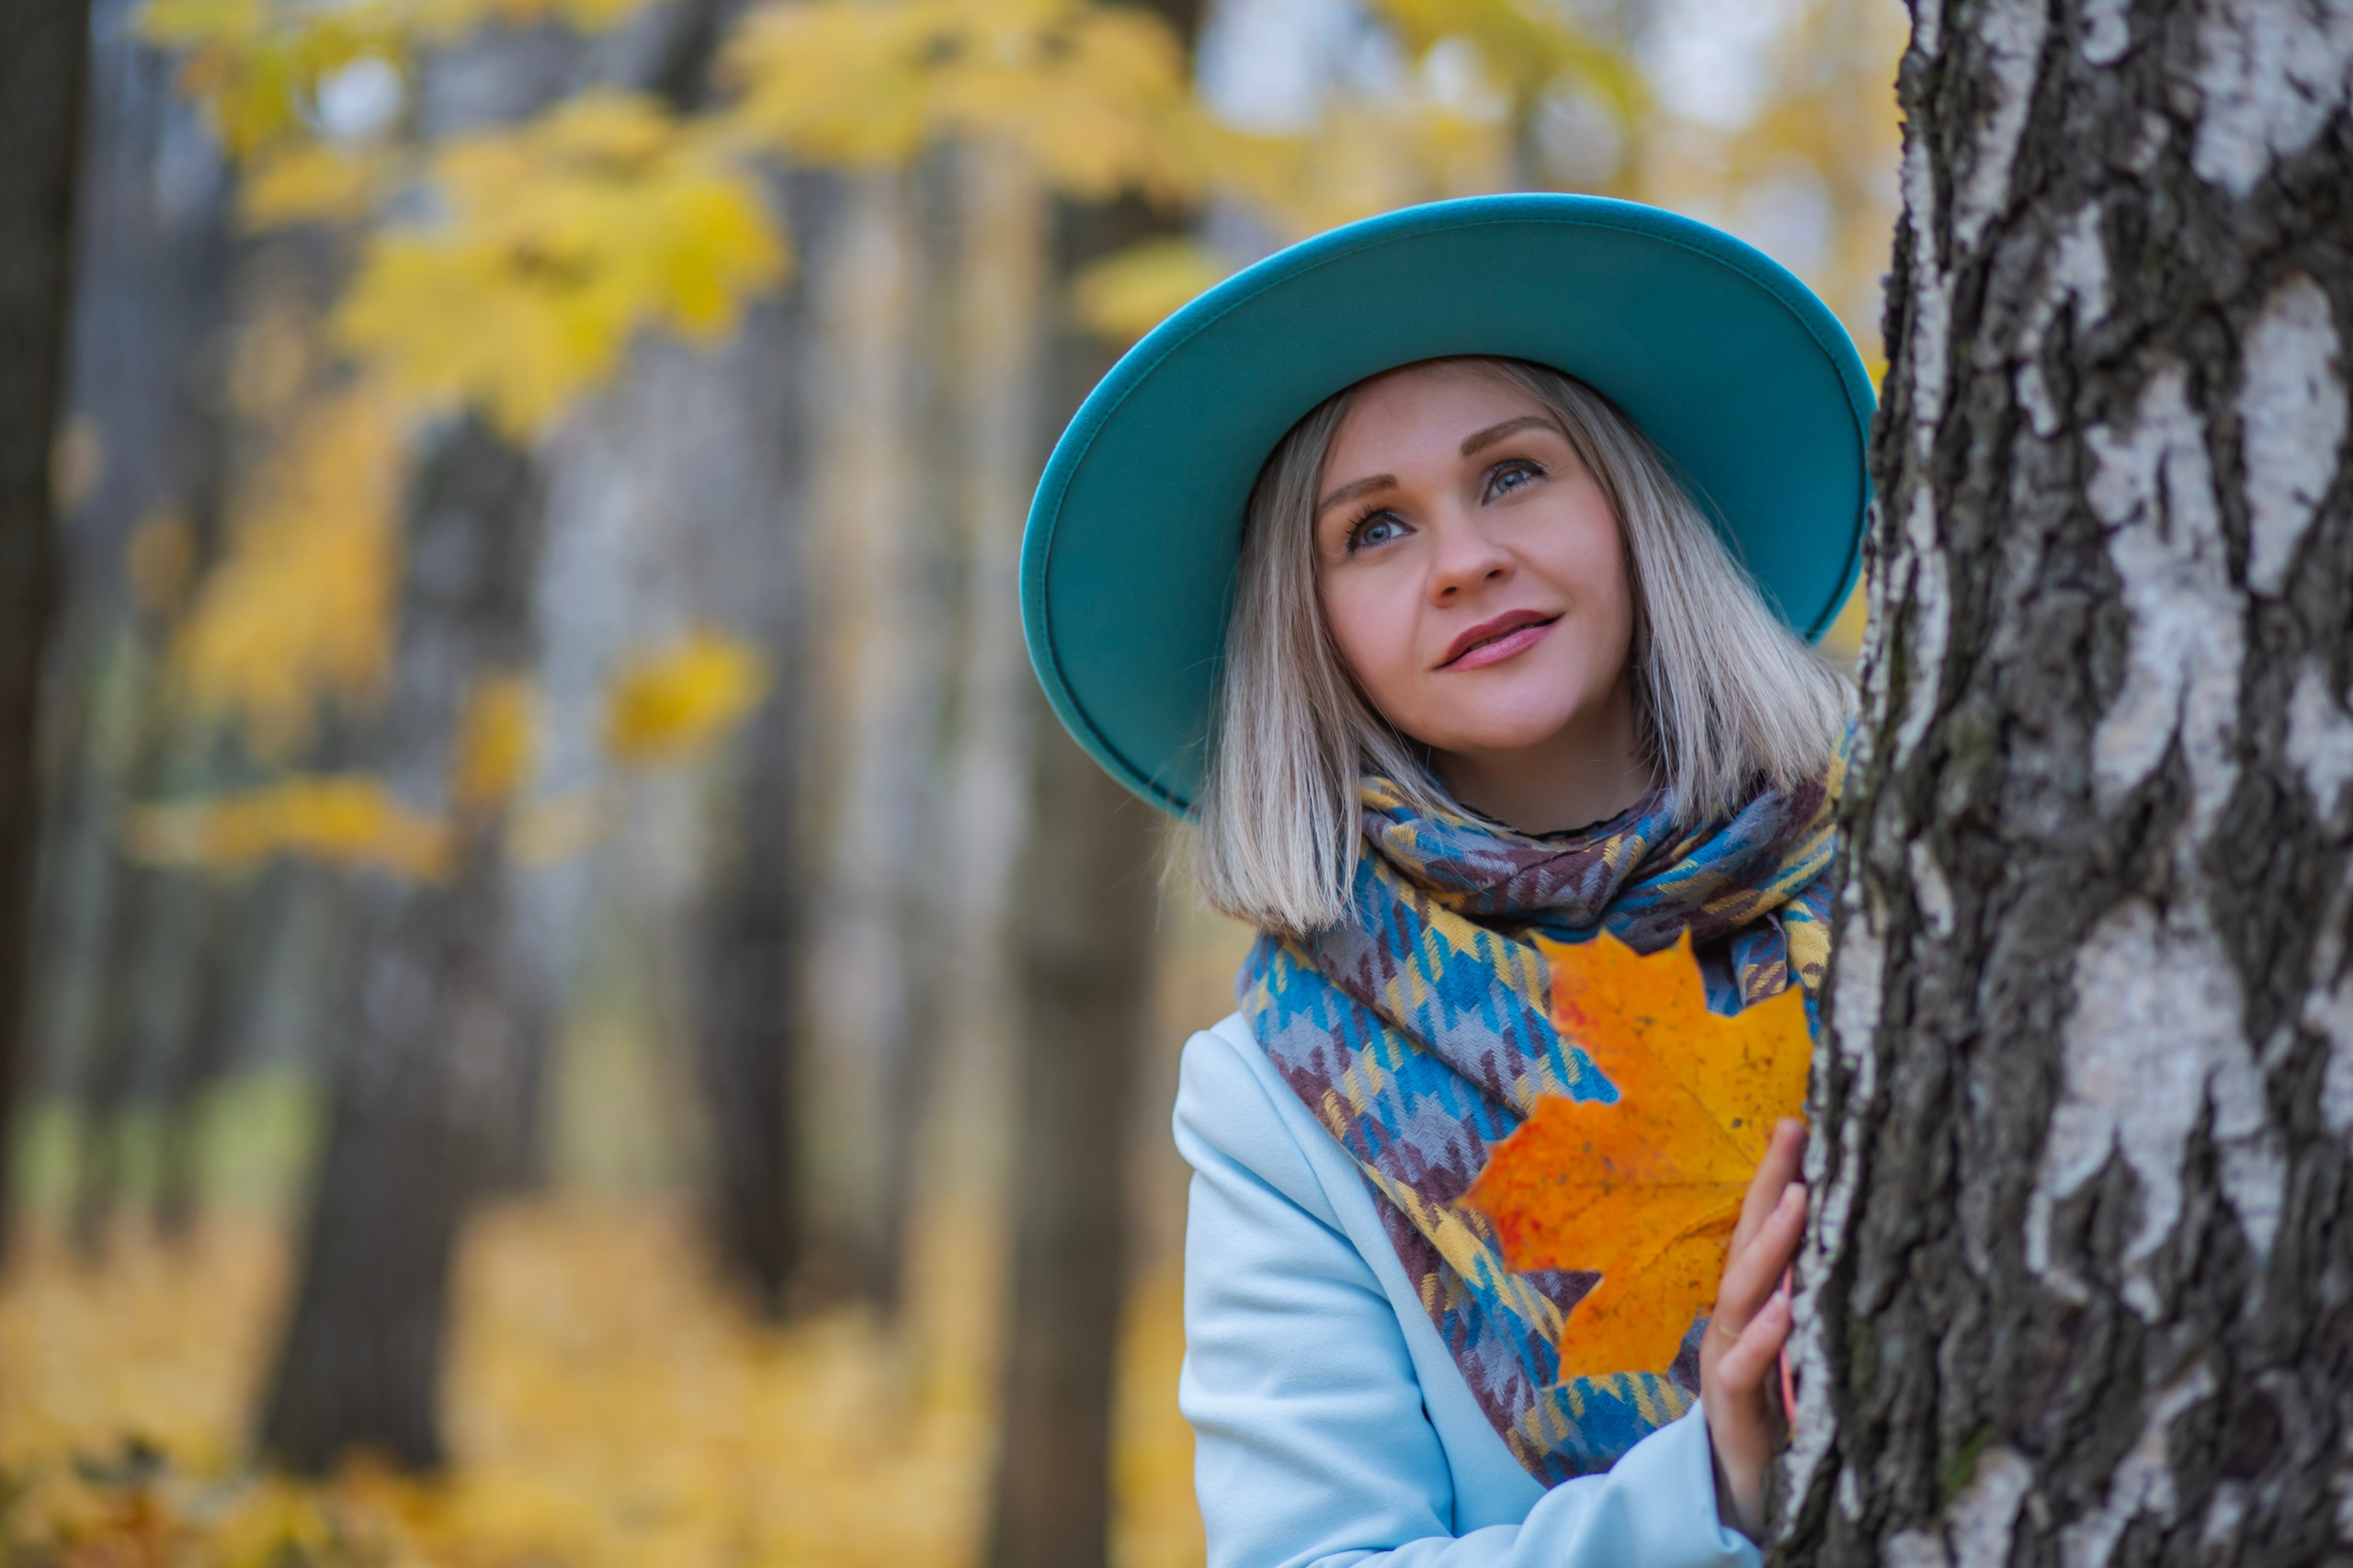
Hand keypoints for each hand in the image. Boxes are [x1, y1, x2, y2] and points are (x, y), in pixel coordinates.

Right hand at [1700, 1118, 1806, 1541]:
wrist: (1738, 1491)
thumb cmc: (1780, 1414)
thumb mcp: (1801, 1352)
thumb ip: (1814, 1304)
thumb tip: (1861, 1245)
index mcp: (1750, 1304)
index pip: (1759, 1228)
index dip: (1774, 1175)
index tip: (1797, 1122)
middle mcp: (1732, 1322)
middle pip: (1744, 1242)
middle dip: (1766, 1185)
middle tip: (1791, 1132)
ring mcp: (1726, 1359)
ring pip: (1741, 1292)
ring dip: (1769, 1245)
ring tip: (1796, 1200)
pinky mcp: (1732, 1406)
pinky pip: (1743, 1365)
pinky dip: (1762, 1335)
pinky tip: (1785, 1309)